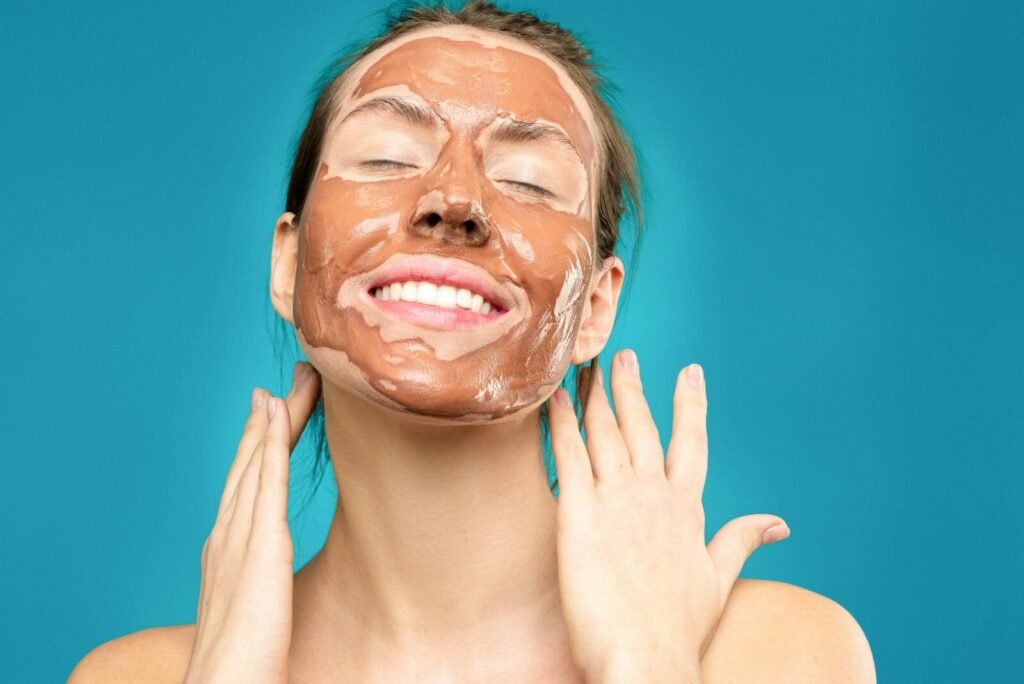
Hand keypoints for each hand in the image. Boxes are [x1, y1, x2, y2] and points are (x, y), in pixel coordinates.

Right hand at [184, 362, 321, 683]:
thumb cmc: (243, 661)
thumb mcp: (257, 608)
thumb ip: (265, 580)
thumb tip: (277, 572)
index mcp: (227, 549)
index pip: (248, 483)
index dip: (261, 444)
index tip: (275, 410)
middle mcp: (226, 534)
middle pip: (252, 462)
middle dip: (271, 419)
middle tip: (292, 378)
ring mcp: (238, 537)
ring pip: (258, 462)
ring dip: (275, 418)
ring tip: (293, 382)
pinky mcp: (258, 546)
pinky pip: (265, 483)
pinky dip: (269, 445)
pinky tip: (278, 414)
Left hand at [549, 351, 789, 682]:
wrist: (647, 659)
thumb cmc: (680, 628)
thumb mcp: (718, 580)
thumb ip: (743, 541)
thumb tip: (779, 524)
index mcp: (688, 508)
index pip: (692, 443)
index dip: (690, 405)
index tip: (691, 372)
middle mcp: (655, 494)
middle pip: (643, 426)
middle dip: (633, 387)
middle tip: (624, 355)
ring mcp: (619, 499)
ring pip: (606, 432)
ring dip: (595, 395)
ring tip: (587, 365)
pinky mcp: (580, 512)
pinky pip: (568, 454)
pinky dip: (561, 422)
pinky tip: (553, 399)